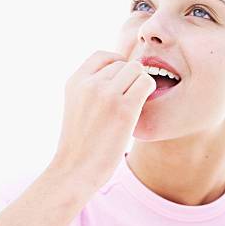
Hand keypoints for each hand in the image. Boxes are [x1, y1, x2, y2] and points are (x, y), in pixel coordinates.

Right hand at [49, 50, 155, 191]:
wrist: (76, 169)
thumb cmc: (81, 144)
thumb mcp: (76, 107)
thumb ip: (91, 89)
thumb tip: (118, 74)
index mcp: (75, 82)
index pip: (103, 55)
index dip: (117, 65)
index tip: (123, 83)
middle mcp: (89, 84)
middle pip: (123, 63)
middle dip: (130, 79)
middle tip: (131, 99)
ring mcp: (107, 95)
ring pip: (137, 70)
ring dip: (141, 84)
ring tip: (136, 103)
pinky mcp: (124, 108)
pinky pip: (146, 83)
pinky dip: (149, 91)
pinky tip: (144, 106)